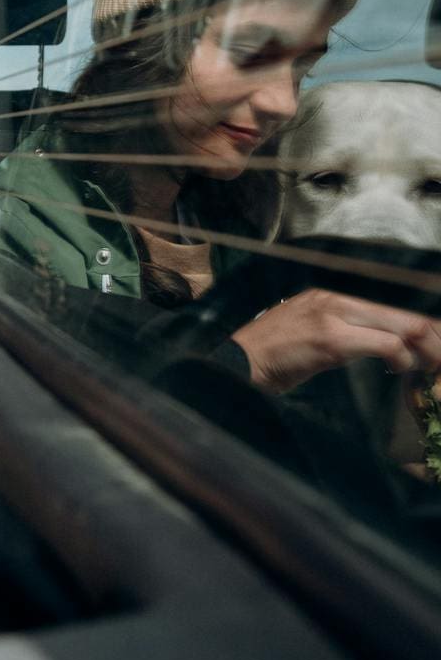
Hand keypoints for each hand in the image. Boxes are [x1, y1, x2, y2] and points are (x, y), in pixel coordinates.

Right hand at [232, 288, 440, 394]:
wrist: (239, 361)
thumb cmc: (276, 351)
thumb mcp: (317, 326)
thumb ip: (352, 325)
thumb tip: (394, 339)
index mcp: (336, 290)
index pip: (398, 297)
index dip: (427, 320)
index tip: (437, 340)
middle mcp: (338, 294)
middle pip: (410, 309)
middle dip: (436, 337)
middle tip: (440, 360)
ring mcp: (333, 313)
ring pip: (406, 323)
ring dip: (428, 350)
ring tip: (429, 366)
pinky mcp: (330, 338)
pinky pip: (386, 345)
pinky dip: (401, 360)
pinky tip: (397, 370)